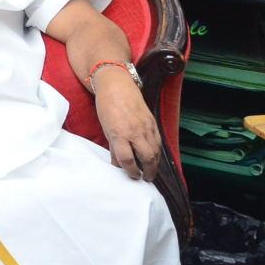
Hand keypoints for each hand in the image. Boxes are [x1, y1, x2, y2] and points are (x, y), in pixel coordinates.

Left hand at [92, 67, 160, 181]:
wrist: (117, 86)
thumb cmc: (107, 106)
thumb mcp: (106, 129)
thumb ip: (114, 148)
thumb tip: (118, 164)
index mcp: (119, 134)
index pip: (127, 160)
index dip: (131, 171)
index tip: (132, 176)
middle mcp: (135, 131)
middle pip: (147, 158)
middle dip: (148, 171)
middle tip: (146, 178)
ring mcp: (146, 126)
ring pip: (155, 151)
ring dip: (155, 164)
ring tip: (151, 171)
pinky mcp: (152, 122)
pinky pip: (158, 141)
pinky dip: (157, 152)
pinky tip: (154, 157)